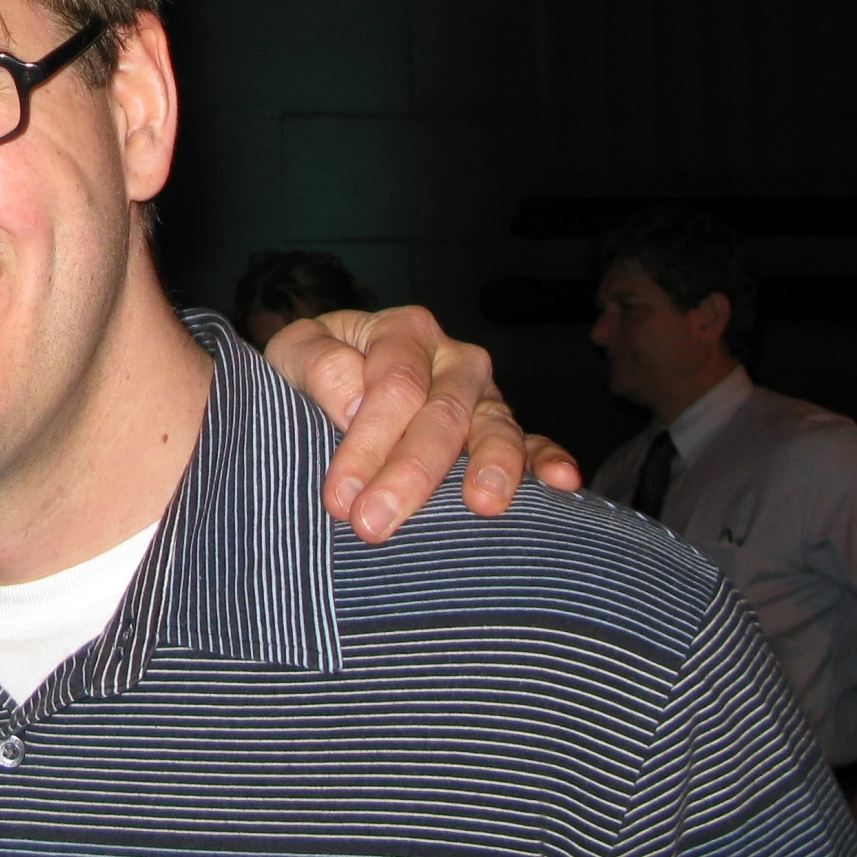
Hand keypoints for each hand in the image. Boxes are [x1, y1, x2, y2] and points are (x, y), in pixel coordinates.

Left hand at [264, 307, 581, 544]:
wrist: (329, 382)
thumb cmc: (312, 370)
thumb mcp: (295, 353)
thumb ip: (317, 364)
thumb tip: (355, 403)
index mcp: (403, 332)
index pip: (394, 387)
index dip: (366, 442)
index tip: (340, 496)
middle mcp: (452, 360)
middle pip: (441, 415)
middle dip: (409, 473)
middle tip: (376, 525)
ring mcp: (484, 397)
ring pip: (495, 429)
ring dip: (490, 468)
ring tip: (483, 505)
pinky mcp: (505, 432)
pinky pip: (535, 443)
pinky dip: (549, 460)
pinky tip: (562, 482)